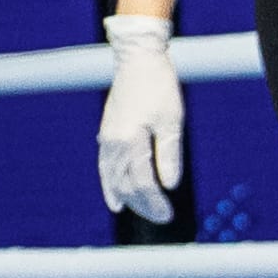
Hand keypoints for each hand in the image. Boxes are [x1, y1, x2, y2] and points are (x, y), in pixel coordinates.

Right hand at [97, 15, 183, 222]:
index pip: (143, 182)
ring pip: (111, 177)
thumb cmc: (159, 87)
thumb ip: (169, 155)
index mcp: (130, 141)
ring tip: (129, 211)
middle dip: (141, 204)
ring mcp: (107, 138)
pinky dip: (108, 182)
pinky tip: (113, 191)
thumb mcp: (172, 121)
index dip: (155, 202)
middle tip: (158, 218)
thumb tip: (169, 185)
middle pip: (124, 184)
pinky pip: (104, 165)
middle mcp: (113, 143)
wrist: (137, 59)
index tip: (168, 215)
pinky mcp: (107, 132)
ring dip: (123, 196)